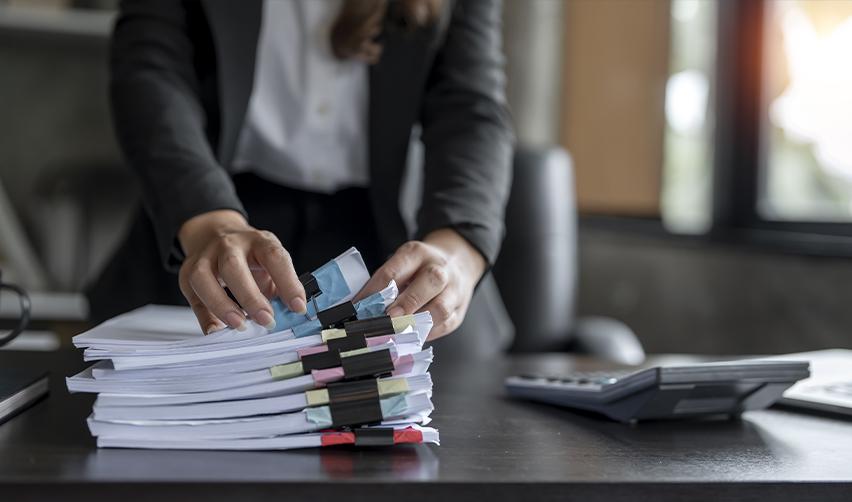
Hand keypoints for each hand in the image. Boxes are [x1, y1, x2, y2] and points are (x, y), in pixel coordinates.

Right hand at [177, 210, 306, 333]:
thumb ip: (280, 287)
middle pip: (233, 266)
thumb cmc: (250, 256)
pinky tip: (217, 330)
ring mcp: (204, 257)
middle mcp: (229, 245)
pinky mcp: (187, 273)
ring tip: (239, 325)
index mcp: (258, 241)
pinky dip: (205, 316)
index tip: (298, 307)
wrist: (216, 234)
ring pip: (203, 278)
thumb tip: (291, 315)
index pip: (274, 257)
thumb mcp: (271, 263)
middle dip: (250, 297)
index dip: (288, 283)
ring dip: (221, 305)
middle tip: (266, 320)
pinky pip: (193, 297)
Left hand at [356, 228, 485, 339]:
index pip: (395, 271)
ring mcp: (454, 289)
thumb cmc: (421, 267)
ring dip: (419, 321)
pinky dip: (429, 333)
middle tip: (389, 318)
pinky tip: (414, 335)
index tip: (360, 308)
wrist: (458, 261)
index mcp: (417, 253)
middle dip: (407, 302)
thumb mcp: (402, 263)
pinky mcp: (460, 310)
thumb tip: (361, 307)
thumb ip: (385, 283)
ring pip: (442, 307)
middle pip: (429, 282)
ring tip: (400, 331)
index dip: (376, 291)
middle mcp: (439, 268)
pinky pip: (447, 323)